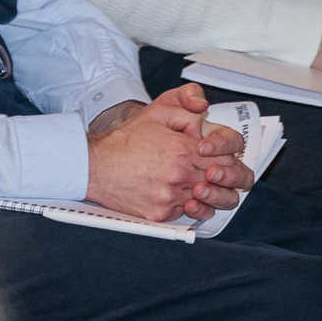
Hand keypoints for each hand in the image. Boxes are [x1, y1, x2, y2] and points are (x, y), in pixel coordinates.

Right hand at [85, 83, 251, 222]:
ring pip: (206, 200)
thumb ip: (188, 106)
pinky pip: (185, 213)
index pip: (226, 159)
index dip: (227, 159)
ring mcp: (169, 197)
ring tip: (199, 185)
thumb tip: (205, 110)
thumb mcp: (159, 111)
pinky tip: (182, 196)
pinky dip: (187, 206)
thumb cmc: (125, 140)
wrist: (94, 165)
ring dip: (207, 193)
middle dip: (223, 177)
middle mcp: (180, 175)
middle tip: (216, 174)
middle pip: (220, 181)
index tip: (220, 158)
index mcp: (185, 150)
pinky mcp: (158, 214)